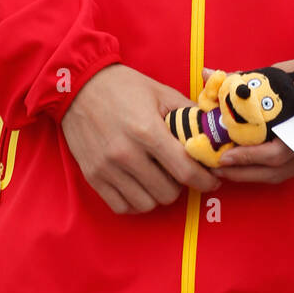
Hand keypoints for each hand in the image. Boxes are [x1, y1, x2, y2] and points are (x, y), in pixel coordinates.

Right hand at [61, 64, 221, 214]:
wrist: (79, 85)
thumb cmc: (124, 86)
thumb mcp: (160, 92)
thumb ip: (188, 113)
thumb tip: (214, 130)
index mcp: (147, 131)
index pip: (185, 170)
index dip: (205, 180)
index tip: (212, 180)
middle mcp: (126, 154)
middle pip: (168, 193)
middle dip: (181, 185)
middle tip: (178, 171)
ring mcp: (107, 168)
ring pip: (147, 204)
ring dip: (158, 194)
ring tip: (158, 176)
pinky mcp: (93, 177)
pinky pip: (122, 207)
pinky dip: (135, 201)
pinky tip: (139, 184)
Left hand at [214, 49, 293, 185]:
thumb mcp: (288, 70)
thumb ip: (251, 78)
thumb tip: (212, 75)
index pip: (278, 151)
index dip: (250, 156)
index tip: (225, 155)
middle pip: (275, 171)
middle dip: (242, 171)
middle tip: (214, 166)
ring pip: (279, 175)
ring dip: (250, 173)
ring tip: (223, 167)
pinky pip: (287, 171)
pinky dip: (264, 169)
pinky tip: (245, 163)